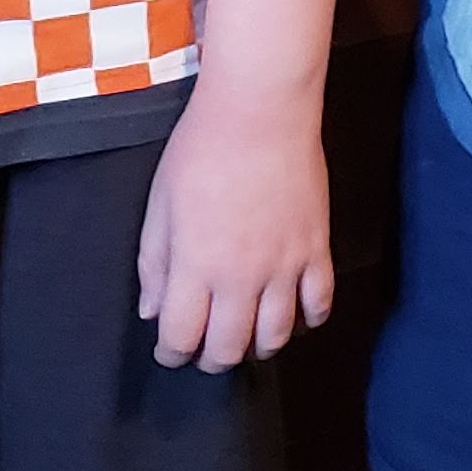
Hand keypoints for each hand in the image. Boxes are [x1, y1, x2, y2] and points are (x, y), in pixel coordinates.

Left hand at [136, 93, 333, 371]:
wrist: (260, 111)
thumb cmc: (200, 150)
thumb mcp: (161, 202)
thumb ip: (153, 261)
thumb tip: (151, 311)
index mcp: (196, 264)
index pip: (181, 336)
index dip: (171, 353)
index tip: (168, 351)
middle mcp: (241, 276)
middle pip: (229, 348)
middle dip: (212, 359)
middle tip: (204, 351)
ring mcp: (284, 266)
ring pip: (275, 337)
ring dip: (257, 348)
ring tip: (247, 338)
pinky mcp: (317, 249)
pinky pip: (320, 304)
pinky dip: (307, 321)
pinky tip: (294, 316)